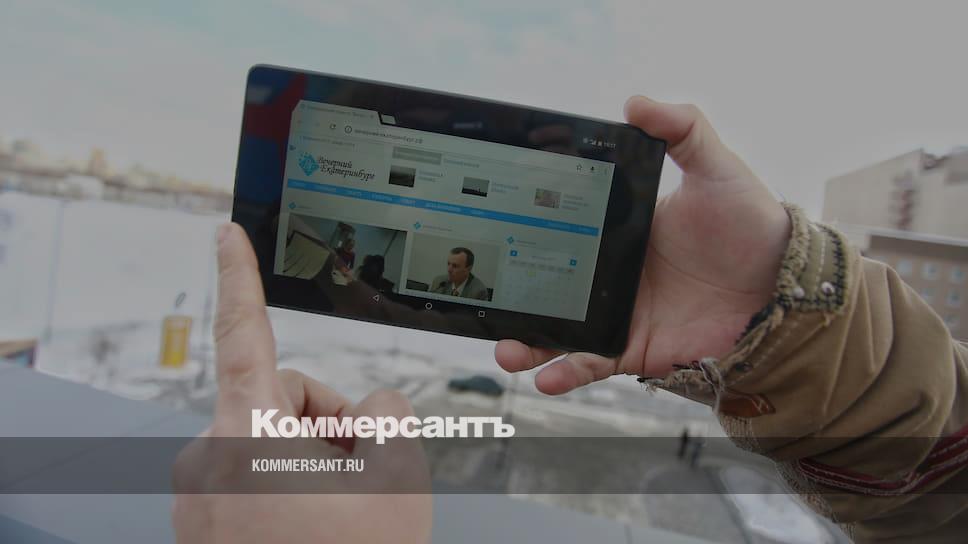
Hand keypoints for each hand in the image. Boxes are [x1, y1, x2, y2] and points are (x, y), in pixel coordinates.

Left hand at [172, 223, 430, 542]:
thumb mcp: (397, 478)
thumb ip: (389, 412)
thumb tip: (373, 407)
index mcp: (247, 438)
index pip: (246, 332)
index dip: (240, 274)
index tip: (225, 233)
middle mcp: (208, 463)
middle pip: (281, 397)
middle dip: (330, 422)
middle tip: (365, 469)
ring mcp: (200, 500)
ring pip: (271, 440)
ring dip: (314, 458)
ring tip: (344, 508)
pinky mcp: (203, 526)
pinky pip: (253, 476)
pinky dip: (289, 485)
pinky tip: (317, 522)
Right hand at [496, 96, 790, 394]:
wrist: (782, 286)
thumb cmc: (750, 223)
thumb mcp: (716, 168)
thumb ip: (682, 130)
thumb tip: (635, 102)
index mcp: (618, 230)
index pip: (560, 229)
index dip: (526, 232)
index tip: (494, 229)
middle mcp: (610, 274)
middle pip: (548, 285)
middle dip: (514, 298)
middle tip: (487, 302)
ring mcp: (619, 313)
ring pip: (560, 331)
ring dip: (528, 343)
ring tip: (507, 351)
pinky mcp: (635, 349)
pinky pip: (592, 363)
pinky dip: (567, 373)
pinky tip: (547, 378)